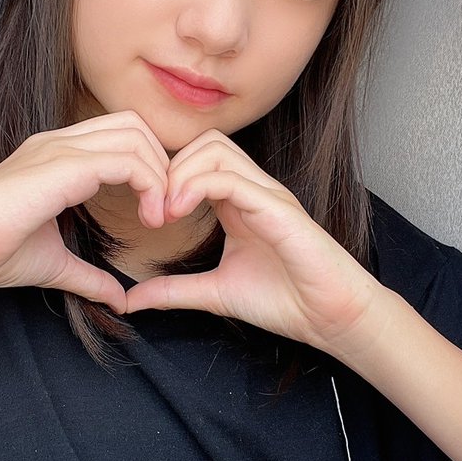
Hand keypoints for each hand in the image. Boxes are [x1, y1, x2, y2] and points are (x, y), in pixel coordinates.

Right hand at [0, 111, 169, 311]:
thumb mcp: (55, 264)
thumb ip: (90, 276)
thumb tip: (119, 299)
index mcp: (56, 156)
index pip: (120, 136)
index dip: (147, 167)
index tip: (154, 214)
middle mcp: (60, 142)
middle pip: (134, 124)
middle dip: (161, 162)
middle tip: (164, 210)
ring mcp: (60, 148)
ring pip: (135, 135)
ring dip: (159, 175)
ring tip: (157, 218)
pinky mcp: (62, 165)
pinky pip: (126, 159)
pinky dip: (150, 185)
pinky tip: (148, 219)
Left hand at [124, 129, 386, 358]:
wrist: (330, 317)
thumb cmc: (285, 301)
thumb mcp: (214, 293)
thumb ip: (174, 291)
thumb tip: (131, 300)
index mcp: (238, 202)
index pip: (197, 160)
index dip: (165, 177)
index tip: (148, 215)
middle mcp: (253, 190)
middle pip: (204, 142)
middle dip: (170, 168)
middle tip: (154, 210)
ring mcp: (267, 194)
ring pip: (215, 149)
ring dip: (180, 174)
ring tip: (166, 211)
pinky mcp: (278, 209)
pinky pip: (232, 178)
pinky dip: (198, 187)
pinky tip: (179, 212)